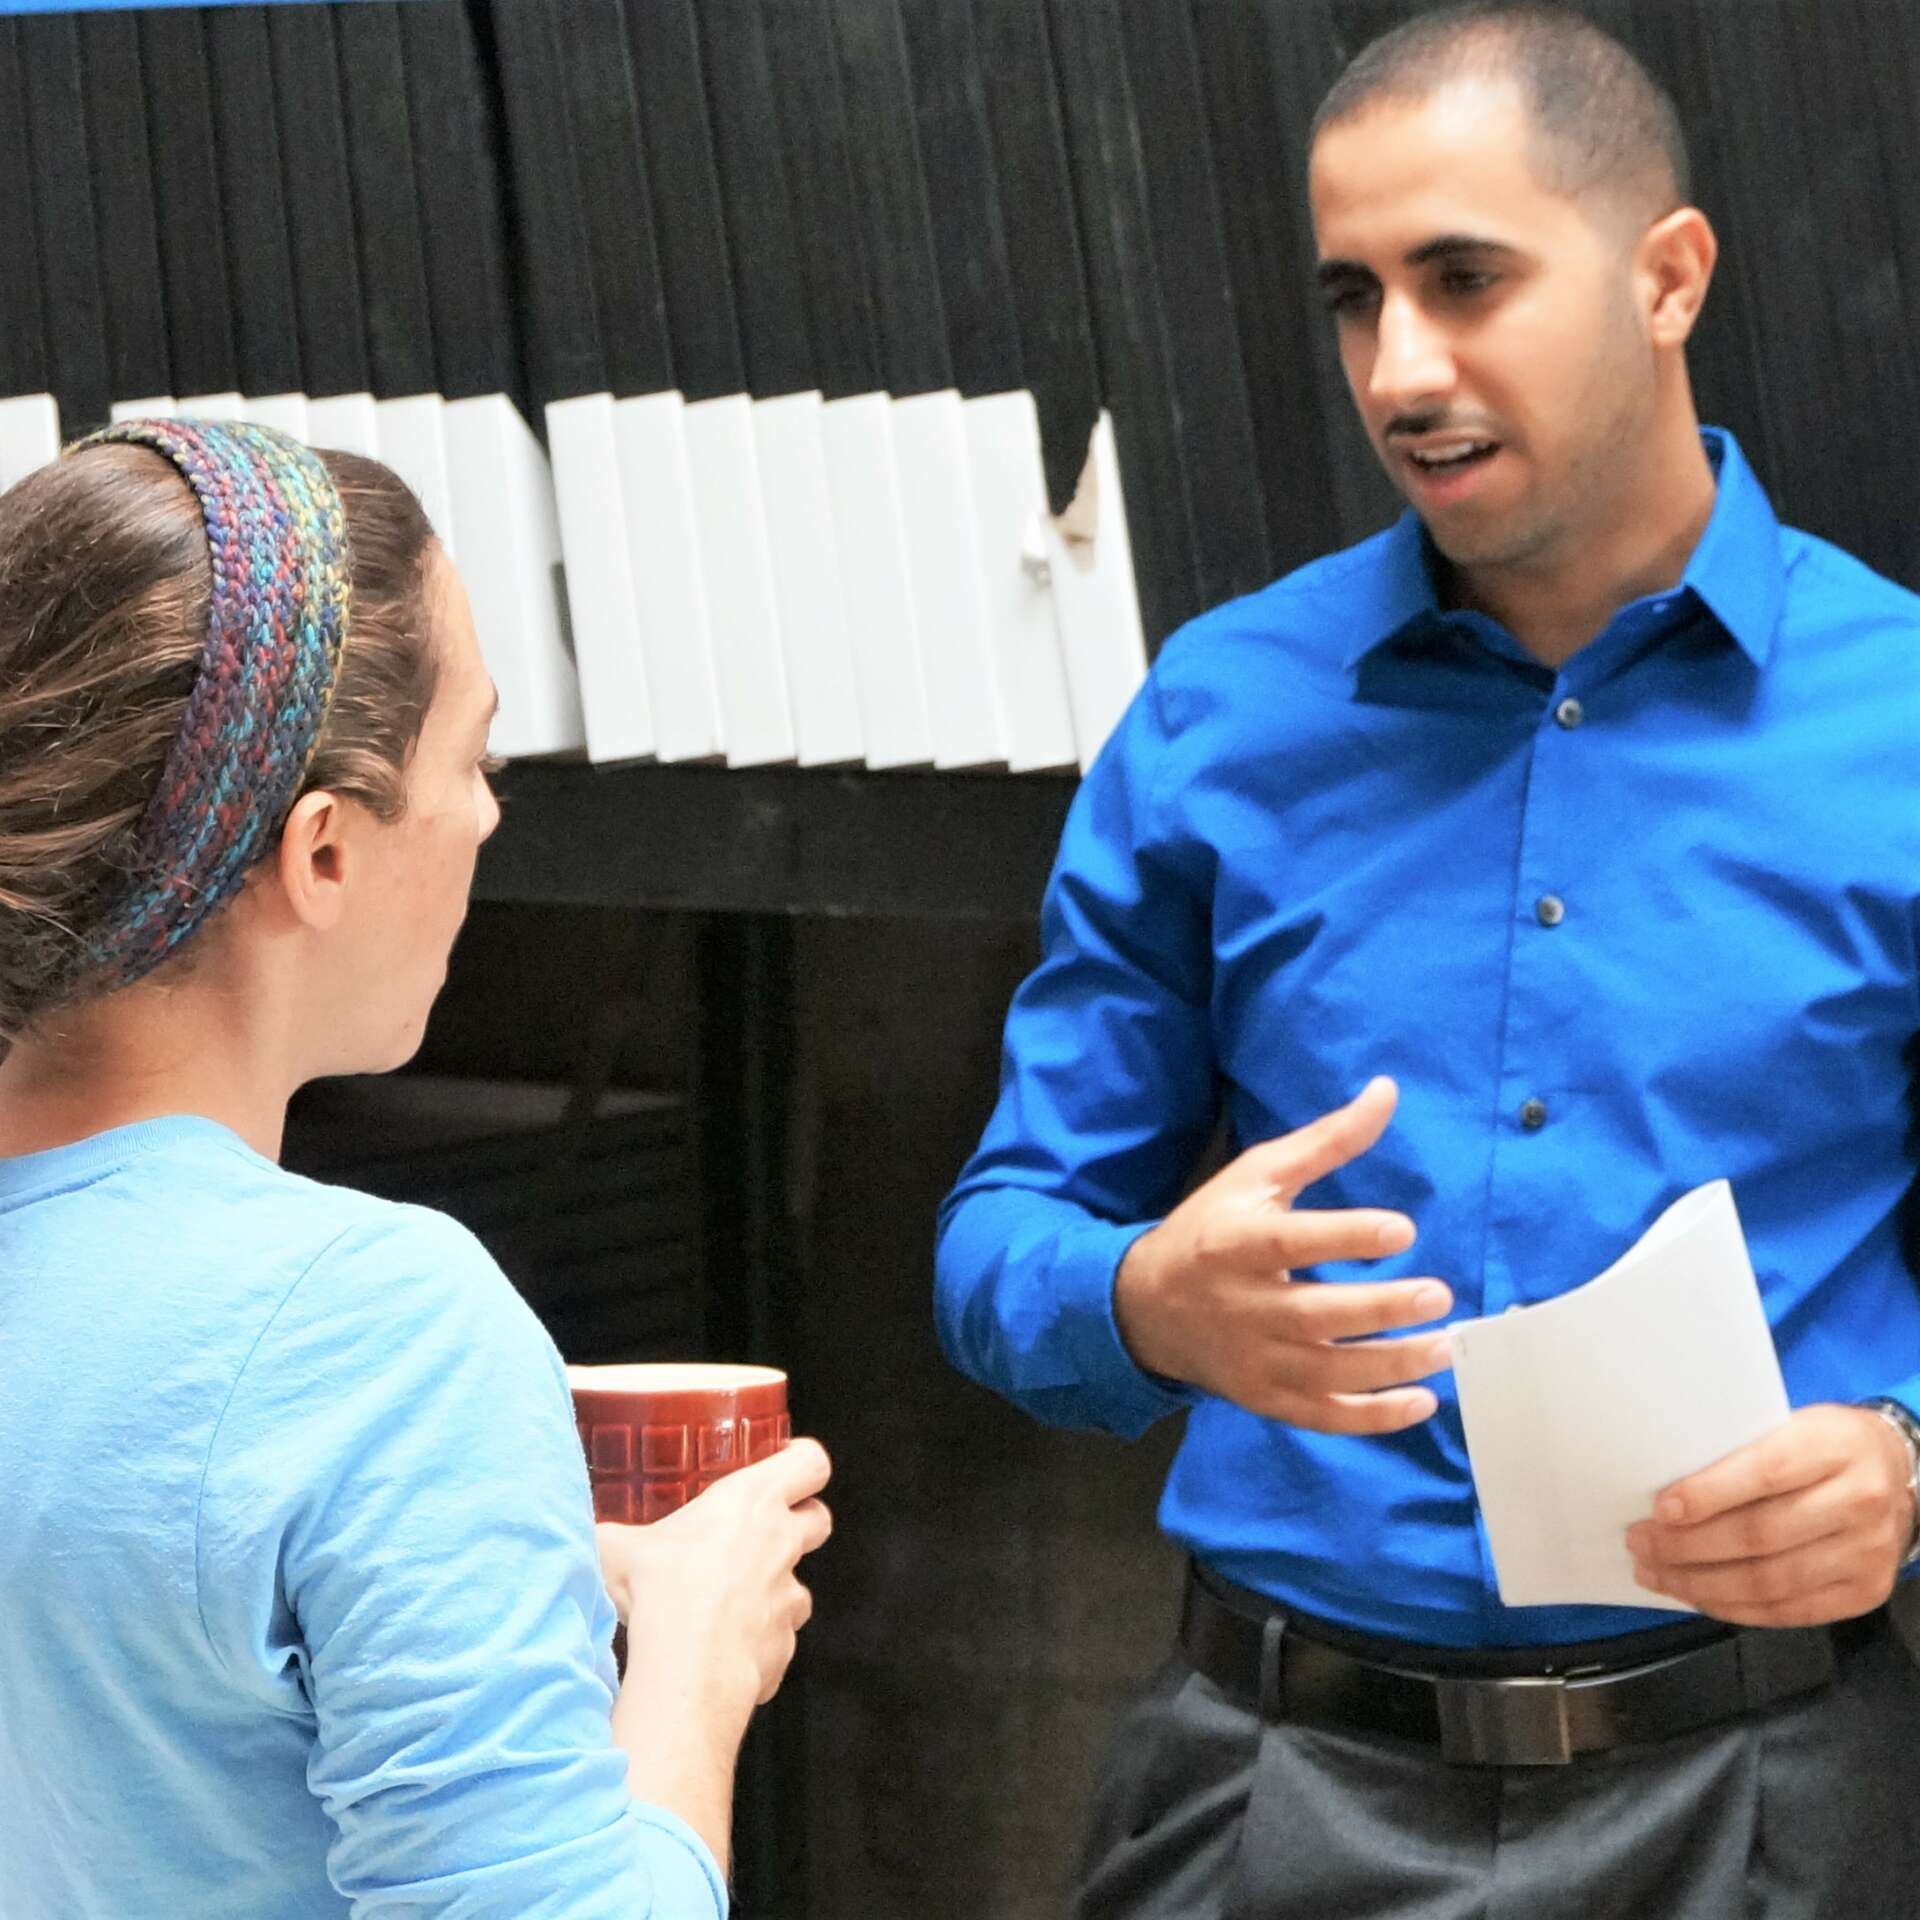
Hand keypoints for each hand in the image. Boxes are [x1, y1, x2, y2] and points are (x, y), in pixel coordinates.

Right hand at [599, 1438, 832, 1726]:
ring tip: (731, 1604)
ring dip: (774, 1592)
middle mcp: (782, 1542)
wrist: (686, 1663)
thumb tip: (587, 1537)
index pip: (811, 1462)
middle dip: (800, 1523)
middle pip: (820, 1519)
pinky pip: (777, 1641)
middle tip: (763, 1532)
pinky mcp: (784, 1647)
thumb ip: (611, 1537)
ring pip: (799, 1587)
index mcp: (754, 1500)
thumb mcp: (618, 1548)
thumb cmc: (661, 1588)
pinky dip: (756, 1644)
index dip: (803, 1461)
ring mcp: (789, 1597)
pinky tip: (721, 1650)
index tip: (786, 1463)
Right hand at [1113, 1078, 1452, 1433]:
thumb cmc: (1211, 1228)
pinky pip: (1322, 1416)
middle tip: (1439, 1296)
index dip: (1346, 1238)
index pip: (1291, 1243)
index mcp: (1235, 1244)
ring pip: (1326, 1372)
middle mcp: (1242, 1306)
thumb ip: (1325, 1141)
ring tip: (1444, 1347)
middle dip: (1380, 1310)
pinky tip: (1421, 1402)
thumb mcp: (1256, 1175)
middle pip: (1315, 1316)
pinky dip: (1372, 1417)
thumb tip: (1387, 1092)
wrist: (1146, 1306)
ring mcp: (1253, 1359)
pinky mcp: (1264, 1397)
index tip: (1403, 1231)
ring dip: (1391, 1365)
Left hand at [1627, 1405, 1912, 1625]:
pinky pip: (1789, 1611)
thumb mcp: (1790, 1424)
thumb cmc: (1821, 1444)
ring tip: (1655, 1573)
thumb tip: (1665, 1490)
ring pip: (1770, 1581)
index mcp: (1834, 1447)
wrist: (1894, 1470)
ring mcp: (1867, 1553)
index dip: (1707, 1494)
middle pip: (1761, 1535)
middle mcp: (1859, 1502)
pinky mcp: (1865, 1592)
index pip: (1765, 1473)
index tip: (1660, 1509)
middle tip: (1640, 1543)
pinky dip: (1735, 1608)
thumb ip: (1741, 1451)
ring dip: (1701, 1583)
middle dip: (1688, 1546)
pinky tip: (1697, 1596)